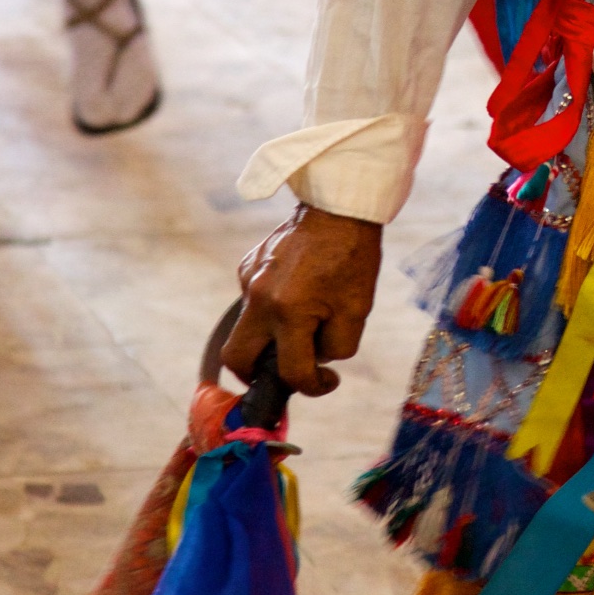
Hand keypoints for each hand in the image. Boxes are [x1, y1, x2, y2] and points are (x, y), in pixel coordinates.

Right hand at [223, 204, 382, 395]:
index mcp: (289, 312)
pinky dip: (270, 310)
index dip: (312, 387)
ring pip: (244, 329)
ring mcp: (248, 280)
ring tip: (300, 326)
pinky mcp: (247, 266)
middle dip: (256, 376)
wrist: (339, 208)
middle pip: (236, 359)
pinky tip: (296, 294)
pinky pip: (252, 301)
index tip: (327, 380)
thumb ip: (335, 347)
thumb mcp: (357, 310)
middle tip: (282, 374)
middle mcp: (260, 298)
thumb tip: (315, 360)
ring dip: (267, 339)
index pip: (290, 372)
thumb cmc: (352, 258)